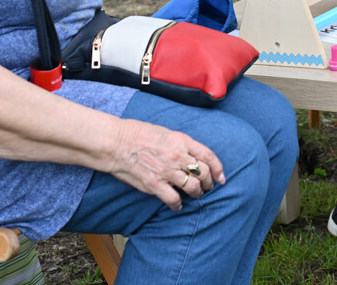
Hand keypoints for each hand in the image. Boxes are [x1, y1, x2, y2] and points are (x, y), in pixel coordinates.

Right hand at [109, 119, 224, 209]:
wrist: (116, 142)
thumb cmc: (138, 134)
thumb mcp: (166, 132)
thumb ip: (180, 144)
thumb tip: (191, 155)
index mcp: (181, 140)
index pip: (208, 156)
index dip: (218, 169)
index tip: (221, 177)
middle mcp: (177, 155)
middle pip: (203, 173)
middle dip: (208, 183)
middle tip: (206, 187)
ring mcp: (167, 170)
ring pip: (193, 187)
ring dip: (196, 193)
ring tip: (194, 195)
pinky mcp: (155, 184)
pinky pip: (174, 199)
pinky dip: (178, 204)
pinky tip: (177, 204)